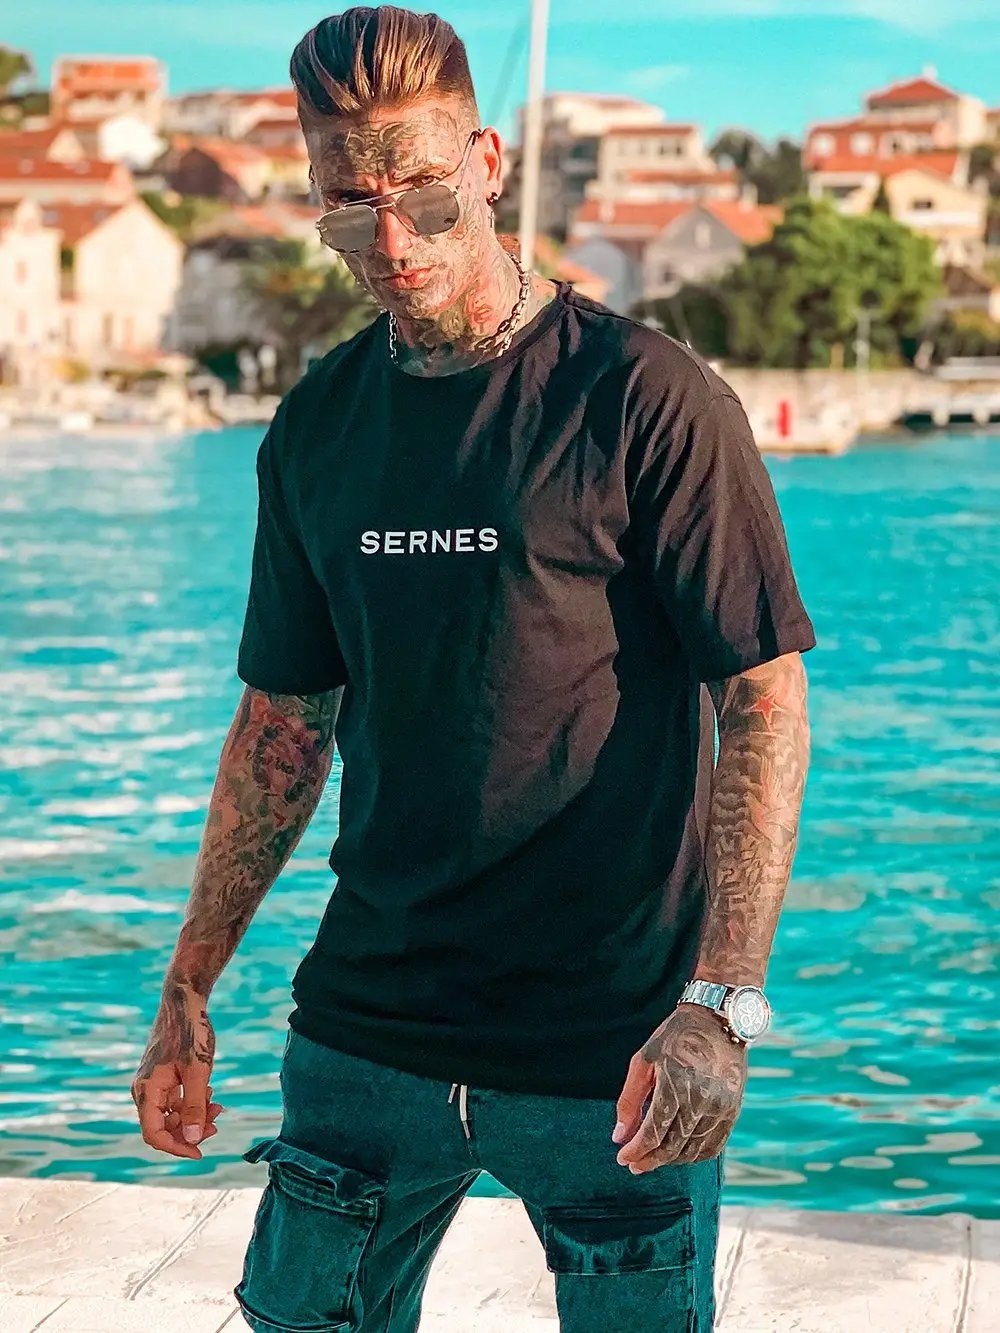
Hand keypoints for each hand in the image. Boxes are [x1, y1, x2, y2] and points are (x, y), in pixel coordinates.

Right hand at [130, 986, 225, 1158]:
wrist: (185, 1000)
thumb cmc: (191, 1033)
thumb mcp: (198, 1072)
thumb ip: (194, 1107)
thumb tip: (191, 1139)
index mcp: (147, 1091)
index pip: (154, 1135)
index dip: (177, 1148)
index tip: (201, 1153)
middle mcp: (144, 1090)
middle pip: (163, 1126)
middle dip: (190, 1130)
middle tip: (218, 1122)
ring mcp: (152, 1082)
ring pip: (170, 1114)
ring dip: (194, 1115)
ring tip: (219, 1106)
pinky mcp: (161, 1075)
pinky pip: (173, 1099)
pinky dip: (191, 1102)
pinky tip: (211, 1094)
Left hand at [612, 1004, 746, 1173]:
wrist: (717, 1020)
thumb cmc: (674, 1038)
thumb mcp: (643, 1060)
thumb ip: (629, 1100)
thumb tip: (619, 1137)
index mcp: (674, 1086)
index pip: (653, 1133)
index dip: (636, 1151)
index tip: (622, 1158)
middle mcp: (700, 1101)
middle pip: (672, 1147)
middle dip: (650, 1160)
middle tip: (634, 1165)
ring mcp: (720, 1108)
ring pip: (693, 1151)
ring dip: (671, 1160)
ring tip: (654, 1159)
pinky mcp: (732, 1110)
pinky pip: (714, 1146)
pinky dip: (695, 1156)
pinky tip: (680, 1154)